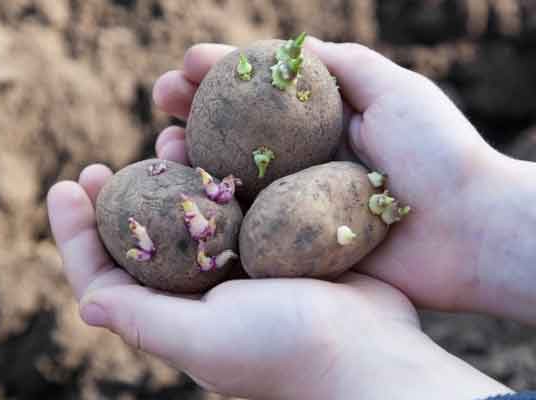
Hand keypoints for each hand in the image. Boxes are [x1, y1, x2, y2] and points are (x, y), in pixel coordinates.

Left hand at [47, 167, 506, 398]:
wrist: (370, 348)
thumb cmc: (287, 352)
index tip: (64, 187)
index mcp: (174, 315)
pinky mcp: (271, 241)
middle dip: (113, 202)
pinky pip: (234, 200)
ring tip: (161, 141)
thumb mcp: (206, 341)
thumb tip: (86, 303)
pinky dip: (217, 172)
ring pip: (186, 211)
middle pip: (140, 238)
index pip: (107, 275)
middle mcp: (198, 290)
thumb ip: (145, 320)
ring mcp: (237, 263)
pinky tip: (215, 145)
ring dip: (166, 177)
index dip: (77, 233)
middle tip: (97, 168)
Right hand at [153, 38, 535, 323]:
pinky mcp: (294, 244)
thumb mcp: (393, 88)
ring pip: (230, 179)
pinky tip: (184, 199)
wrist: (469, 230)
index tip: (184, 65)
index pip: (256, 95)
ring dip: (192, 160)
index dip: (218, 76)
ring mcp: (294, 203)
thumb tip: (285, 48)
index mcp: (320, 123)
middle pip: (234, 133)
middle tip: (160, 100)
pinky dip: (211, 213)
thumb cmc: (436, 152)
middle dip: (193, 112)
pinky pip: (244, 227)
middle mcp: (301, 161)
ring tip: (165, 148)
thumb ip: (340, 63)